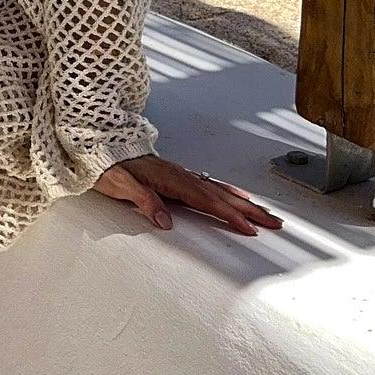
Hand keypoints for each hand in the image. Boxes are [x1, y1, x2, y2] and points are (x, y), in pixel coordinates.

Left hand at [93, 154, 282, 235]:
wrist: (99, 145)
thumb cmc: (106, 167)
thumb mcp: (119, 186)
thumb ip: (143, 201)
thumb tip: (166, 221)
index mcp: (170, 179)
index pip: (206, 201)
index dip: (229, 215)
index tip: (249, 228)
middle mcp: (181, 175)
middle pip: (222, 196)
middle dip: (249, 211)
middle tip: (274, 223)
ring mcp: (182, 174)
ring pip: (220, 190)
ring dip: (244, 203)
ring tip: (266, 214)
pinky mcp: (179, 175)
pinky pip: (211, 184)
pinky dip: (229, 191)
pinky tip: (238, 196)